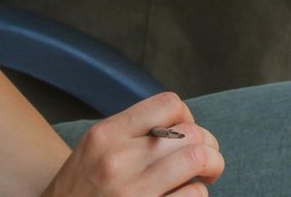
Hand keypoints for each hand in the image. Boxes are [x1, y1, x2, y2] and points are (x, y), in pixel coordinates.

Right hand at [43, 92, 224, 196]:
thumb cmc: (79, 191)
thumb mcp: (94, 150)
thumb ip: (130, 133)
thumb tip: (182, 125)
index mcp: (107, 135)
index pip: (168, 104)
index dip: (188, 117)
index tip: (186, 134)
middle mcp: (119, 160)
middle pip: (191, 132)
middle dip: (207, 144)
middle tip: (205, 158)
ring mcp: (133, 191)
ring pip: (199, 159)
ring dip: (211, 167)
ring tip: (205, 176)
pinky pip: (194, 194)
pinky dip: (198, 193)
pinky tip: (186, 196)